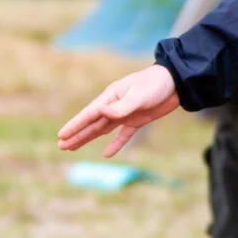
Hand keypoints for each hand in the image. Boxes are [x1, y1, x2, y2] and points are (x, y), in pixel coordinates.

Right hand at [57, 63, 178, 156]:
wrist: (177, 82)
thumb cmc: (156, 84)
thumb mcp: (139, 95)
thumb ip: (122, 106)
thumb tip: (101, 112)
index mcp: (111, 97)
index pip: (89, 114)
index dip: (75, 125)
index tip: (61, 135)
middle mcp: (114, 106)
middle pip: (92, 123)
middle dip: (76, 134)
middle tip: (61, 145)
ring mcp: (125, 113)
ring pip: (102, 129)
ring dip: (88, 138)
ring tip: (73, 147)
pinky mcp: (137, 120)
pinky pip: (123, 135)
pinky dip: (115, 144)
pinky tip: (107, 154)